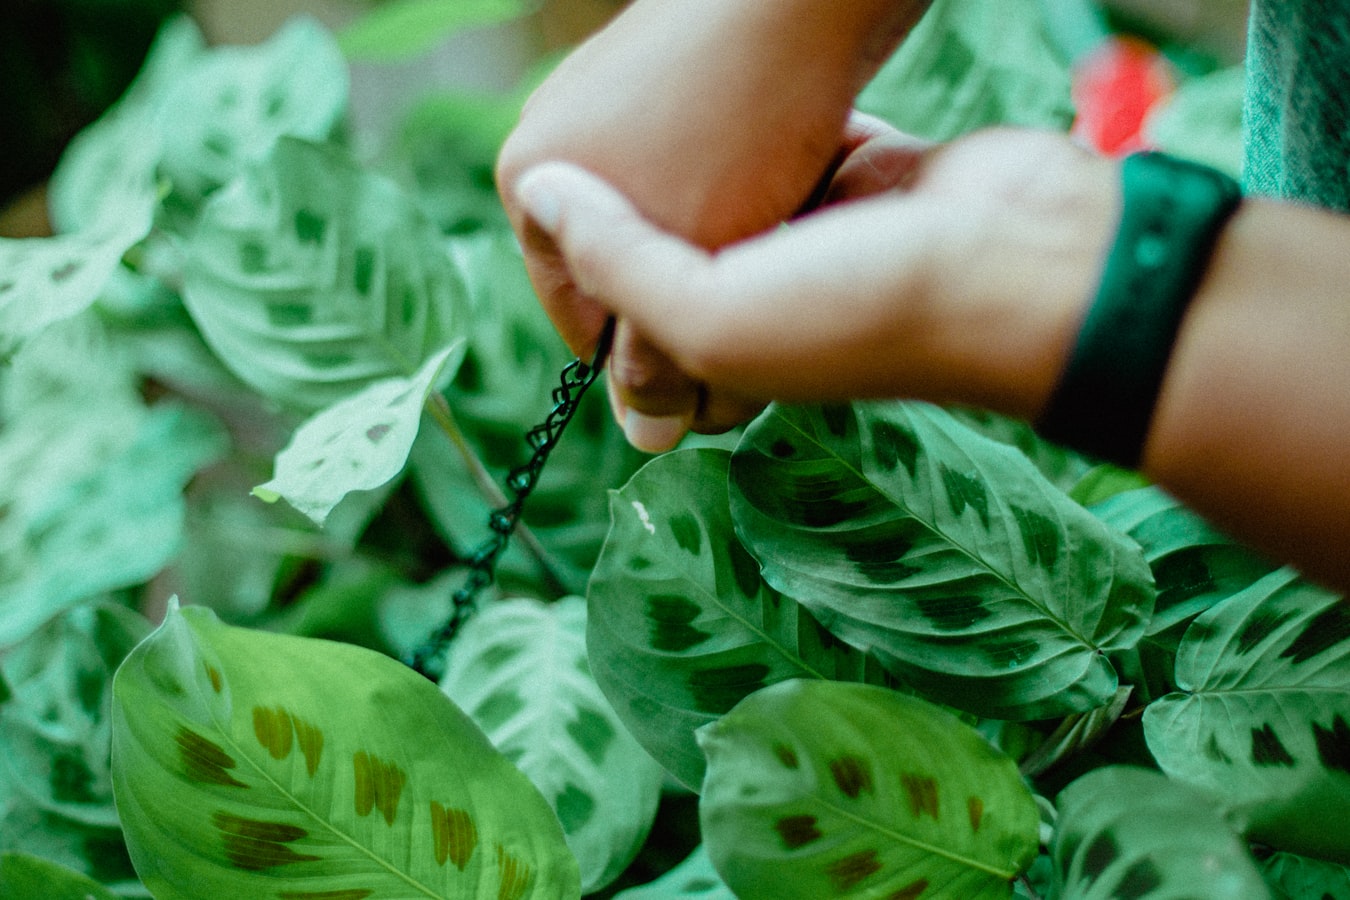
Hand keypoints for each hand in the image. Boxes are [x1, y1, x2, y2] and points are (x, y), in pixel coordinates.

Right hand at [496, 0, 926, 449]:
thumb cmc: (743, 129)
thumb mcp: (689, 264)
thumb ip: (655, 356)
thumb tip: (642, 442)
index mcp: (529, 182)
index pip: (585, 324)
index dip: (657, 355)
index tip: (721, 356)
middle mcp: (557, 134)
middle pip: (631, 268)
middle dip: (694, 289)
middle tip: (764, 281)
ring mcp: (611, 96)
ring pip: (675, 218)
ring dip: (728, 240)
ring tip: (784, 221)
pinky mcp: (676, 72)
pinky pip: (704, 165)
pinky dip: (745, 186)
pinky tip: (793, 172)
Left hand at [513, 126, 1119, 424]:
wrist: (1021, 257)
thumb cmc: (864, 306)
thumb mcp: (712, 313)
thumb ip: (617, 266)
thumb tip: (540, 196)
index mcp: (726, 360)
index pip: (631, 341)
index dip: (593, 286)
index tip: (578, 207)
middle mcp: (766, 306)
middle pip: (676, 258)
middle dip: (651, 207)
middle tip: (633, 154)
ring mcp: (812, 239)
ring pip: (728, 195)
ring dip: (704, 158)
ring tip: (673, 111)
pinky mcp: (858, 178)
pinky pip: (792, 147)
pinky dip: (773, 125)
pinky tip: (748, 87)